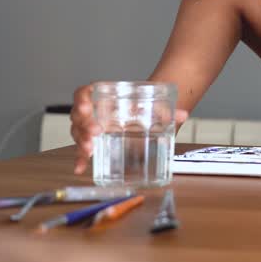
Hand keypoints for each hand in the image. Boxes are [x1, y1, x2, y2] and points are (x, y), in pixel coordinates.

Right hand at [70, 83, 187, 174]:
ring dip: (81, 142)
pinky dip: (80, 158)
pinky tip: (80, 168)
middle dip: (84, 125)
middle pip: (79, 115)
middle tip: (95, 133)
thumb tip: (182, 115)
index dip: (82, 100)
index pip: (84, 93)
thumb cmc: (145, 105)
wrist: (147, 111)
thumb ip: (167, 109)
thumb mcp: (154, 105)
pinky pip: (82, 149)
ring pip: (78, 132)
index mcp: (103, 96)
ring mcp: (91, 127)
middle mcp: (93, 111)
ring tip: (90, 150)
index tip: (87, 107)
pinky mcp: (94, 142)